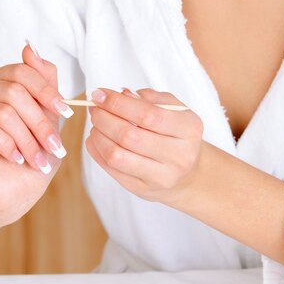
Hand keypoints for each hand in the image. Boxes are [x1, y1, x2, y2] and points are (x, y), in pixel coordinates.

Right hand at [0, 42, 71, 225]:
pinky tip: (15, 159)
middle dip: (39, 122)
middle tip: (53, 146)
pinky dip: (6, 145)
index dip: (47, 93)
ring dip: (25, 139)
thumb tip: (30, 47)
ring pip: (1, 111)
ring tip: (36, 158)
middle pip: (14, 91)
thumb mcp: (46, 115)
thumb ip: (42, 81)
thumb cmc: (30, 153)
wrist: (12, 193)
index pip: (23, 71)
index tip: (65, 114)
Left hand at [85, 87, 203, 204]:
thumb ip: (150, 98)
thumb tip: (121, 94)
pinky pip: (111, 169)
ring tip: (96, 123)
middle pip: (129, 136)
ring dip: (98, 135)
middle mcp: (178, 155)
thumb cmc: (177, 135)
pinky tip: (96, 138)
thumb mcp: (174, 110)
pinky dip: (96, 150)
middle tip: (95, 108)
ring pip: (116, 155)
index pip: (148, 115)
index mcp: (188, 129)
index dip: (118, 103)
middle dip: (104, 118)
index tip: (101, 94)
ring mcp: (160, 176)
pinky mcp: (142, 189)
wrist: (188, 174)